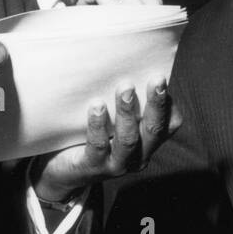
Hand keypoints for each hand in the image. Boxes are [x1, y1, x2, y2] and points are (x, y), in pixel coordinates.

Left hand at [31, 78, 179, 199]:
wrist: (62, 172)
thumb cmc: (89, 136)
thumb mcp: (112, 120)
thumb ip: (125, 100)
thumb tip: (125, 61)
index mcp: (147, 142)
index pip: (170, 123)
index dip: (169, 104)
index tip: (160, 78)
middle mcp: (138, 155)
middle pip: (154, 130)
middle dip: (156, 104)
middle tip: (157, 79)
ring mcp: (117, 164)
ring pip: (128, 139)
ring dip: (127, 112)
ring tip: (125, 88)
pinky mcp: (93, 167)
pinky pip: (98, 146)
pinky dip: (98, 125)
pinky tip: (97, 107)